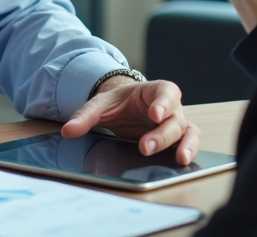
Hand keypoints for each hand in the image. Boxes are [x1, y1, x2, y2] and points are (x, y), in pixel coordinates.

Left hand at [61, 78, 200, 165]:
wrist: (122, 107)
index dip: (163, 103)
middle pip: (174, 119)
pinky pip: (187, 144)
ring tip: (179, 159)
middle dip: (161, 134)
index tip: (154, 114)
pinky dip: (187, 152)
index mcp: (154, 91)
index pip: (165, 92)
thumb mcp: (99, 105)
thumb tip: (68, 130)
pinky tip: (180, 165)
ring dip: (186, 146)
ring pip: (188, 133)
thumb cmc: (116, 103)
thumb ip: (85, 116)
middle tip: (145, 147)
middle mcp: (170, 107)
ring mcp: (175, 123)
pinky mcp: (176, 140)